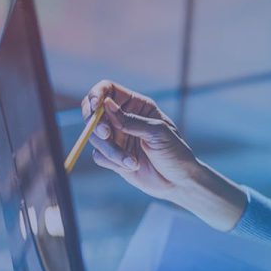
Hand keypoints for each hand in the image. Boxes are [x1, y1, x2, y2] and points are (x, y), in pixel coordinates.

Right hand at [82, 80, 197, 200]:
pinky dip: (112, 161)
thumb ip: (130, 120)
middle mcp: (123, 118)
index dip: (97, 94)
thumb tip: (105, 104)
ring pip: (94, 136)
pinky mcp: (112, 156)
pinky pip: (98, 155)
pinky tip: (132, 166)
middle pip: (92, 111)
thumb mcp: (157, 132)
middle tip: (105, 134)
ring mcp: (116, 137)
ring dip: (110, 150)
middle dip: (95, 123)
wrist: (178, 181)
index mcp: (137, 105)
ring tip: (132, 162)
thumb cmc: (175, 152)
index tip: (96, 106)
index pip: (108, 89)